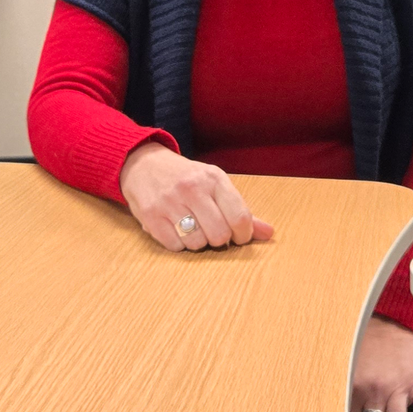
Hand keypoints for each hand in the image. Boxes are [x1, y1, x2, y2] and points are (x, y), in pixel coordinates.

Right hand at [117, 142, 273, 251]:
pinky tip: (176, 229)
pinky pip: (175, 247)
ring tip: (193, 228)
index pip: (240, 217)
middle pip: (219, 235)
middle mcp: (192, 188)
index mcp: (213, 179)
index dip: (243, 235)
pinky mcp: (150, 216)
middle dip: (220, 240)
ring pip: (197, 244)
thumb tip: (269, 234)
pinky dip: (179, 244)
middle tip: (214, 232)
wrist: (143, 165)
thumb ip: (240, 210)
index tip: (238, 236)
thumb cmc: (185, 177)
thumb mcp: (215, 184)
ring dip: (198, 243)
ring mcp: (169, 202)